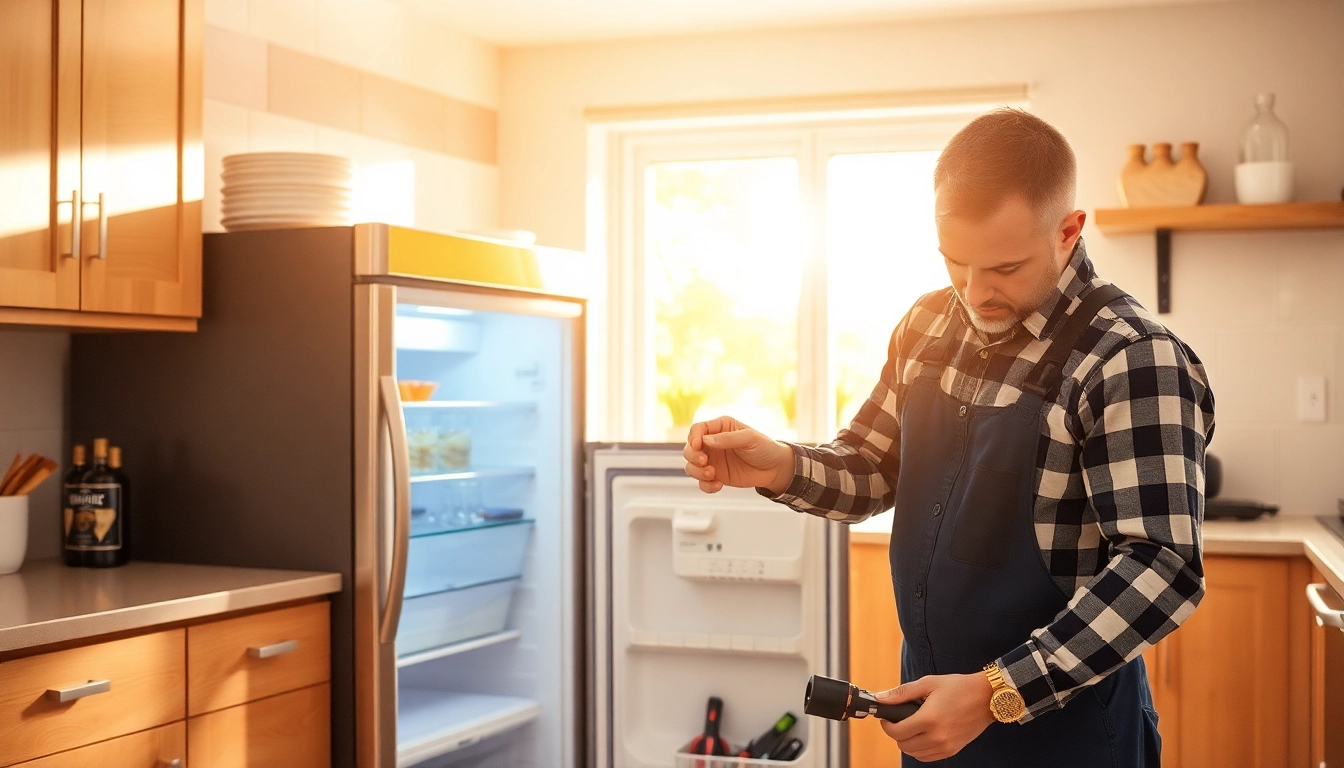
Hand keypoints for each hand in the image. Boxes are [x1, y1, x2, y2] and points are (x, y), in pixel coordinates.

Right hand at [681, 416, 793, 494]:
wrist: (775, 469)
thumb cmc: (765, 448)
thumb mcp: (749, 438)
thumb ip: (728, 438)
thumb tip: (706, 440)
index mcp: (720, 428)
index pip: (698, 429)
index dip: (694, 437)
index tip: (698, 446)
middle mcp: (713, 443)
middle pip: (690, 448)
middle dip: (693, 456)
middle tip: (706, 462)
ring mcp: (713, 460)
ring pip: (691, 466)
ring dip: (697, 472)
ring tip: (712, 475)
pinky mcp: (716, 476)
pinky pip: (702, 482)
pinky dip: (706, 485)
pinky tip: (718, 485)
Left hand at [876, 673, 995, 761]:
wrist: (986, 698)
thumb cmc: (959, 687)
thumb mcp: (928, 684)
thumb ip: (902, 693)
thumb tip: (881, 698)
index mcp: (929, 719)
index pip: (896, 732)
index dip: (886, 725)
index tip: (886, 718)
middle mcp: (937, 737)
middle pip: (903, 745)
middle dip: (896, 733)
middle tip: (898, 721)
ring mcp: (946, 746)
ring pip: (914, 754)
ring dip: (907, 743)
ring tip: (911, 727)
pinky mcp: (952, 750)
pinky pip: (928, 757)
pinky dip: (920, 750)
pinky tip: (922, 736)